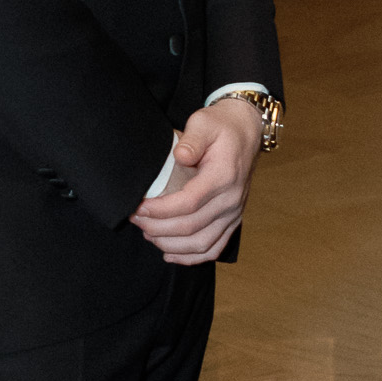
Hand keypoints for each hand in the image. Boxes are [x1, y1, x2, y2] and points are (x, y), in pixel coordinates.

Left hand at [130, 99, 263, 264]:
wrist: (246, 132)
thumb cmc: (221, 127)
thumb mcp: (204, 123)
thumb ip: (192, 139)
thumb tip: (180, 156)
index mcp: (223, 177)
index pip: (189, 203)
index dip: (161, 210)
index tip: (139, 208)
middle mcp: (231, 200)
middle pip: (192, 227)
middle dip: (158, 228)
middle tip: (135, 220)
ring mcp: (234, 213)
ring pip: (202, 243)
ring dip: (171, 245)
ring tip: (147, 234)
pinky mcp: (233, 220)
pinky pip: (215, 248)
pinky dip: (192, 257)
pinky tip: (170, 254)